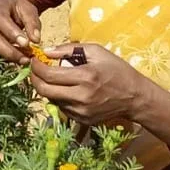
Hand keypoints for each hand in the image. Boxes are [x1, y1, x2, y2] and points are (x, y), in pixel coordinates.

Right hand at [0, 0, 41, 63]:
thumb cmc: (11, 5)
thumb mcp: (25, 7)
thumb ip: (32, 22)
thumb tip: (36, 40)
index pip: (1, 20)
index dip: (13, 33)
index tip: (26, 44)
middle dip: (8, 51)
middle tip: (25, 60)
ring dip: (2, 55)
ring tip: (19, 59)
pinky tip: (8, 57)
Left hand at [29, 43, 150, 125]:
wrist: (135, 97)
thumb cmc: (116, 70)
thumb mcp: (96, 51)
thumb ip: (69, 49)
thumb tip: (46, 51)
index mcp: (85, 77)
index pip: (49, 75)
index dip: (36, 67)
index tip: (34, 60)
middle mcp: (81, 97)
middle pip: (44, 90)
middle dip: (34, 79)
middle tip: (35, 70)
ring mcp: (81, 111)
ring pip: (51, 100)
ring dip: (47, 88)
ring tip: (52, 78)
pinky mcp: (82, 120)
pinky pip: (62, 108)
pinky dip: (59, 97)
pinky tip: (66, 89)